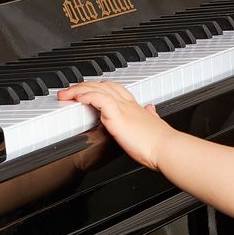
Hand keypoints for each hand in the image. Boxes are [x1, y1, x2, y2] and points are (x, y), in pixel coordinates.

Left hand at [58, 81, 172, 170]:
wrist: (167, 148)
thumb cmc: (161, 143)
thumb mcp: (154, 124)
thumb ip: (150, 115)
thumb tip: (150, 109)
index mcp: (134, 107)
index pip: (115, 89)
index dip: (100, 87)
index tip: (87, 90)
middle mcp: (128, 104)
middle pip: (102, 85)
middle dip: (84, 86)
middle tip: (69, 91)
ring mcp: (122, 108)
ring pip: (97, 89)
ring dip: (79, 90)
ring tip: (66, 94)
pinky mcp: (118, 116)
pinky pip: (98, 99)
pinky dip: (87, 96)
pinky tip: (78, 98)